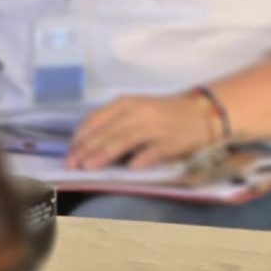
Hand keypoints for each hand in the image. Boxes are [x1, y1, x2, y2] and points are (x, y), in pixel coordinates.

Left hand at [65, 92, 219, 170]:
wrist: (202, 112)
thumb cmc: (163, 114)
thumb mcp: (135, 110)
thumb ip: (113, 123)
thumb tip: (83, 145)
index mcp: (126, 103)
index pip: (97, 119)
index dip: (81, 137)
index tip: (68, 153)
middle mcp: (139, 111)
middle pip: (107, 131)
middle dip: (87, 149)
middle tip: (72, 165)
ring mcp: (155, 126)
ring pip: (125, 139)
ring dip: (105, 153)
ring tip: (90, 167)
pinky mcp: (171, 141)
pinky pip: (154, 150)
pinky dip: (142, 158)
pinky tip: (131, 168)